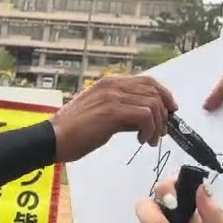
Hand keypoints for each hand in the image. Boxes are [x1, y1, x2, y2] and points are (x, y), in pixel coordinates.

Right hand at [50, 75, 177, 160]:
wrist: (52, 139)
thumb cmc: (73, 132)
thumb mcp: (101, 116)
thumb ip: (123, 113)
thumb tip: (145, 120)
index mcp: (109, 83)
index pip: (147, 81)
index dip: (164, 95)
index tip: (170, 112)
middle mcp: (112, 85)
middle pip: (154, 92)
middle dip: (164, 114)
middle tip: (160, 133)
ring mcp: (112, 97)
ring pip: (153, 104)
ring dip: (157, 125)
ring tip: (150, 140)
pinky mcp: (112, 112)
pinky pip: (145, 116)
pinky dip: (149, 130)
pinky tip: (141, 140)